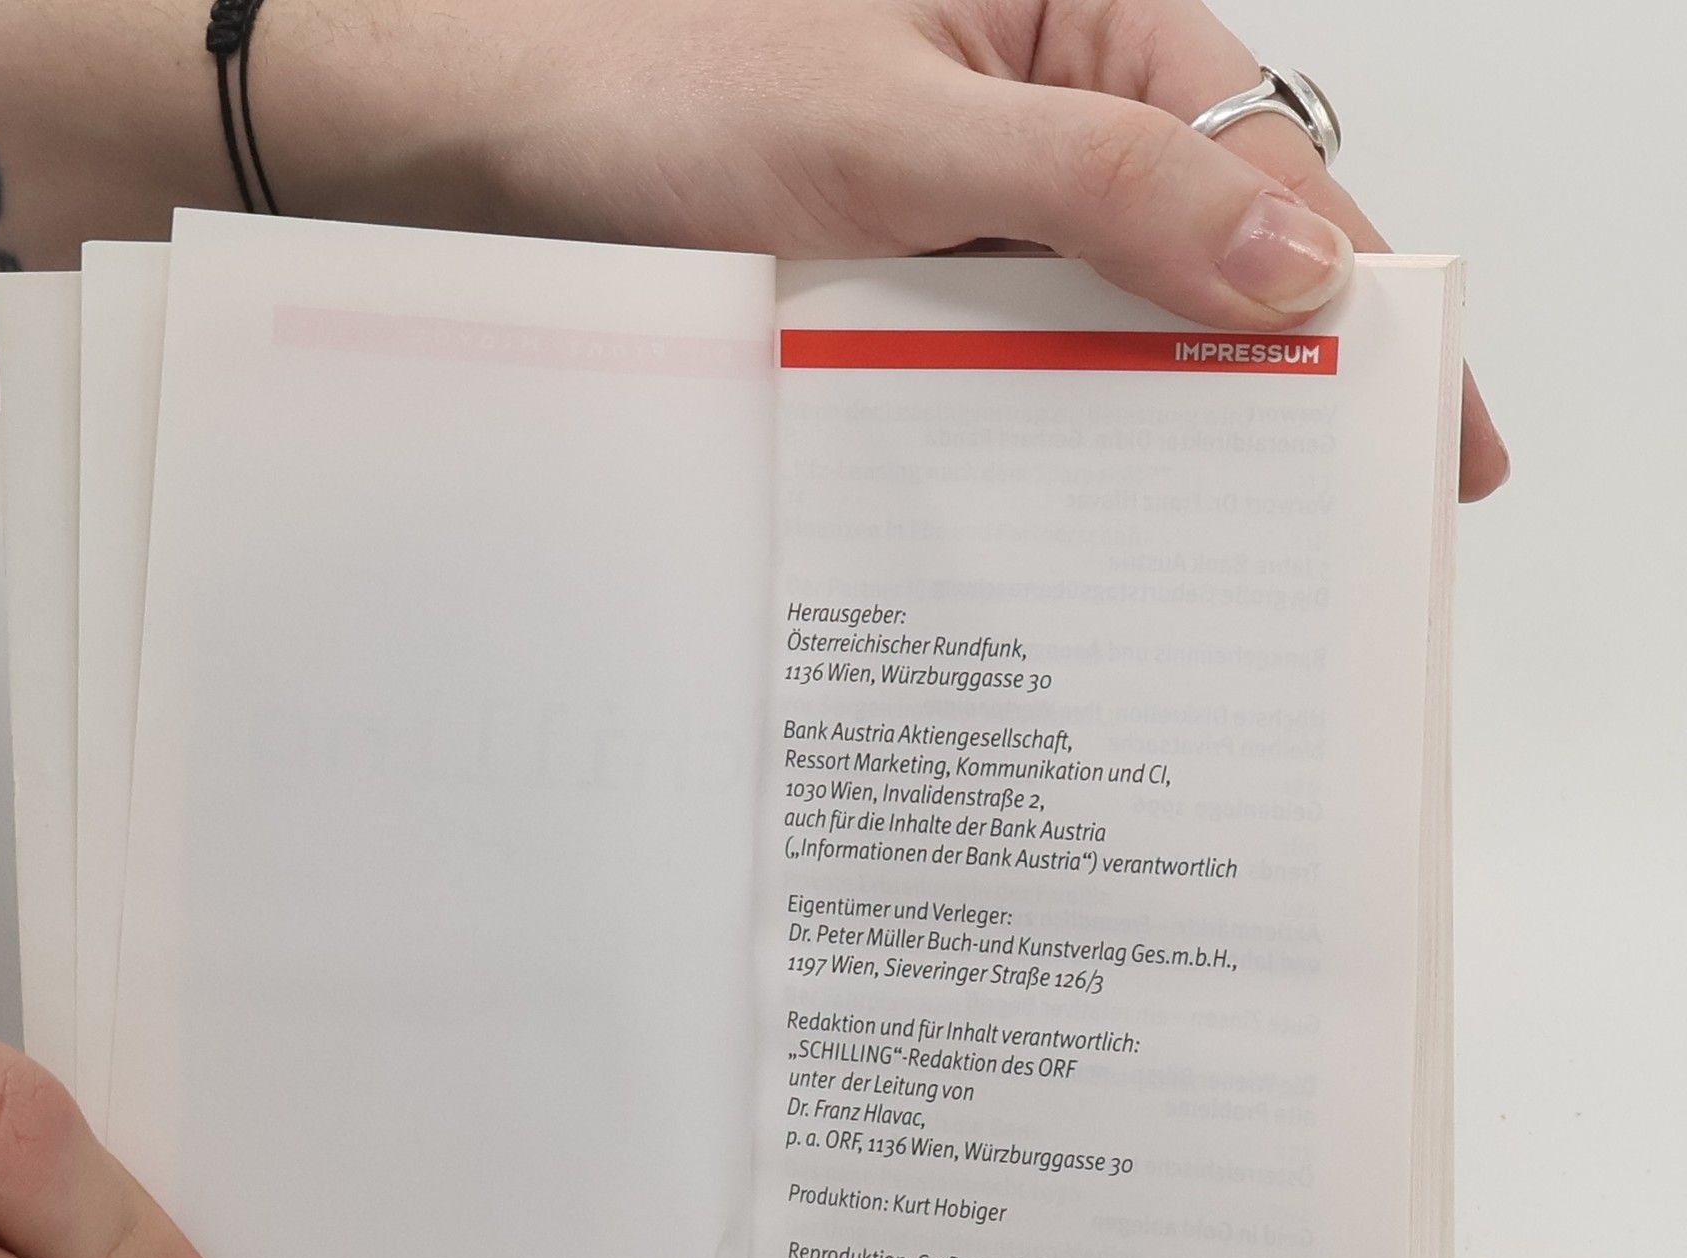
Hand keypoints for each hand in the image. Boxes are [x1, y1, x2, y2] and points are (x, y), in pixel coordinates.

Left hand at [288, 0, 1506, 498]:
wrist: (479, 143)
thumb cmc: (654, 81)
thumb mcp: (897, 130)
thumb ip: (1098, 187)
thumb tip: (1294, 255)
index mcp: (1072, 28)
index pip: (1262, 167)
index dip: (1358, 298)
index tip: (1428, 426)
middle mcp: (1031, 124)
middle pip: (1200, 258)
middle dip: (1277, 386)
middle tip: (1344, 524)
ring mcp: (962, 220)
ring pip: (1102, 333)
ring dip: (1155, 430)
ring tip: (1226, 555)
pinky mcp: (892, 294)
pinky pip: (998, 375)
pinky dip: (1038, 442)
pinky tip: (1072, 518)